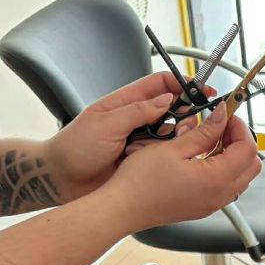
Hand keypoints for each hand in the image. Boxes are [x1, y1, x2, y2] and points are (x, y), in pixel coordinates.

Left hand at [43, 72, 195, 201]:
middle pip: (172, 109)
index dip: (183, 84)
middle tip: (188, 127)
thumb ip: (137, 111)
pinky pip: (162, 155)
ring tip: (172, 145)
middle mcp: (135, 119)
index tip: (203, 91)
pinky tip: (165, 160)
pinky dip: (168, 156)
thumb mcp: (106, 124)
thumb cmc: (75, 148)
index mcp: (125, 102)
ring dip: (176, 138)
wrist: (61, 180)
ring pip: (170, 134)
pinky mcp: (141, 161)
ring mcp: (139, 141)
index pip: (161, 84)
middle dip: (186, 115)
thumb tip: (167, 98)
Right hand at [98, 104, 261, 231]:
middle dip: (240, 140)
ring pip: (240, 176)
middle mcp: (219, 196)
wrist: (123, 208)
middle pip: (251, 164)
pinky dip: (222, 168)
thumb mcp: (174, 147)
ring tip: (210, 139)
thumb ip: (204, 131)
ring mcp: (212, 204)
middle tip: (220, 124)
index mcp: (216, 180)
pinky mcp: (203, 207)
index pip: (247, 148)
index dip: (240, 126)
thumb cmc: (141, 182)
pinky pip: (226, 186)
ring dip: (232, 154)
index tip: (225, 114)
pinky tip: (202, 157)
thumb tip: (221, 116)